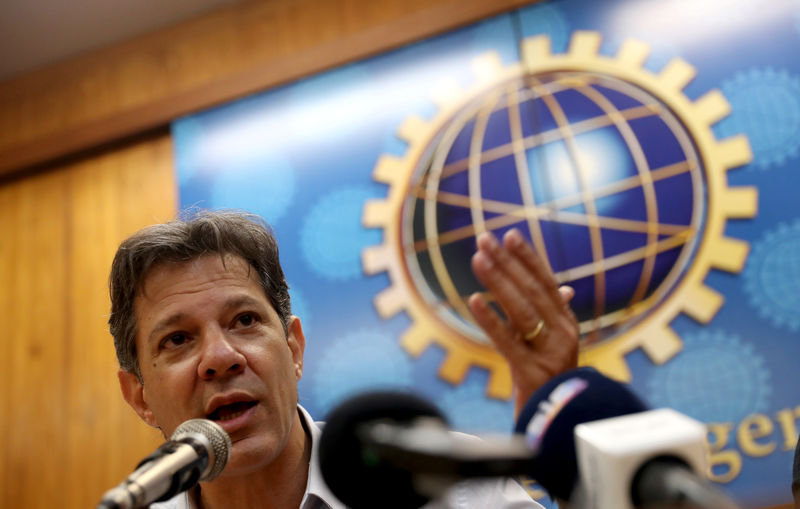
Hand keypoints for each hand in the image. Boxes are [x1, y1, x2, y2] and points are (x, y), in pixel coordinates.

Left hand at [468, 228, 578, 416]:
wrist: (555, 425)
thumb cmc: (550, 382)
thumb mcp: (555, 346)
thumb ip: (554, 315)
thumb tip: (563, 287)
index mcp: (567, 324)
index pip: (546, 283)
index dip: (528, 258)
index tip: (510, 234)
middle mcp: (564, 334)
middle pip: (532, 291)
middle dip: (507, 262)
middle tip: (484, 239)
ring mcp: (550, 353)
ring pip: (522, 311)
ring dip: (498, 282)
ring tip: (478, 259)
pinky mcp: (532, 372)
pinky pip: (507, 341)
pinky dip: (490, 319)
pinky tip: (473, 301)